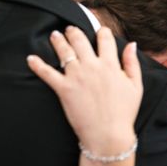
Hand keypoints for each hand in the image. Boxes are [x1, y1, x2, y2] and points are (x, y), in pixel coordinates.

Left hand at [27, 26, 141, 153]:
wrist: (109, 136)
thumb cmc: (124, 113)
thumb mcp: (135, 86)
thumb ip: (132, 63)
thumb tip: (131, 44)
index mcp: (110, 65)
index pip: (104, 39)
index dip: (101, 31)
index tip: (98, 30)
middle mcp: (92, 66)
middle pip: (80, 40)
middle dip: (74, 31)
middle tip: (69, 29)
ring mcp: (76, 76)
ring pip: (64, 51)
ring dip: (57, 41)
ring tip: (54, 35)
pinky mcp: (64, 88)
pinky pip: (47, 73)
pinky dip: (37, 65)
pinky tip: (30, 59)